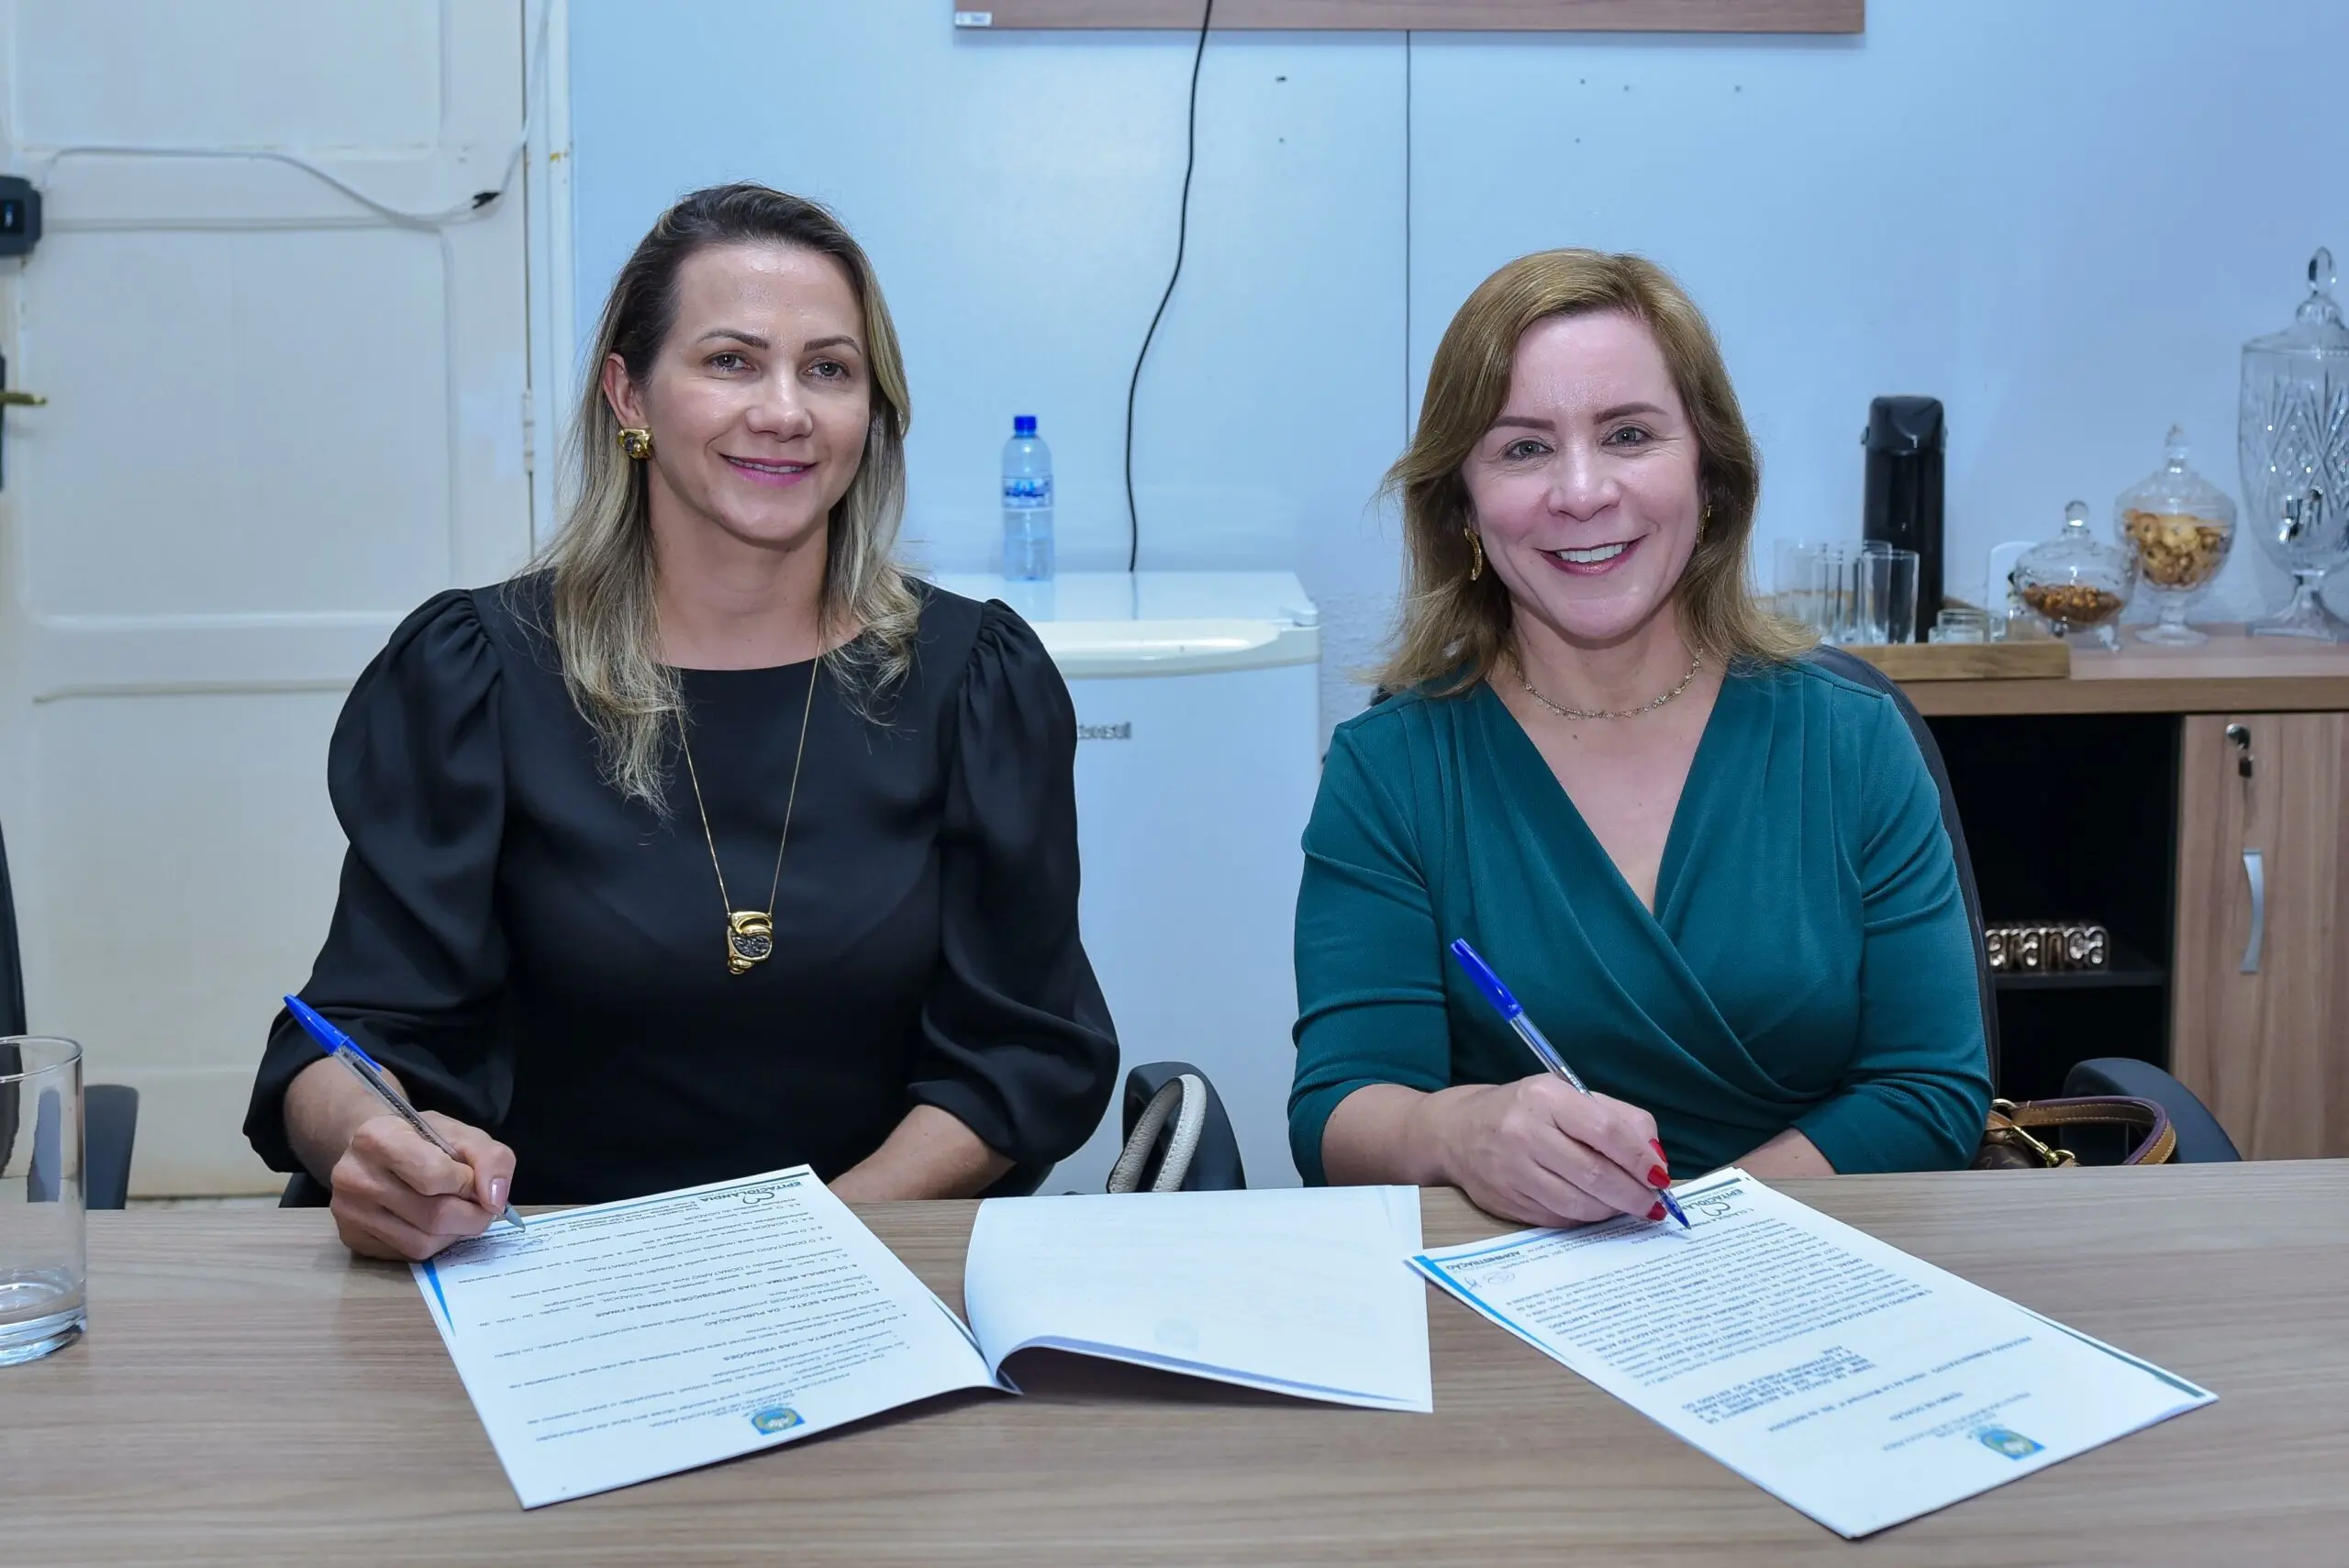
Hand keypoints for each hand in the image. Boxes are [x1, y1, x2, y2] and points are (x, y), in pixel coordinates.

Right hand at [329, 1111, 516, 1261]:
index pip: (435, 1176)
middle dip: (470, 1215)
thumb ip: (491, 1159)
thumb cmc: (422, 1140)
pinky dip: (431, 1244)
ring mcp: (348, 1212)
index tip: (471, 1179)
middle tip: (477, 1206)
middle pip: (433, 1216)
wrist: (375, 1151)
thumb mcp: (463, 1134)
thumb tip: (495, 1202)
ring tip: (455, 1213)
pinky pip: (406, 1256)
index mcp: (378, 1138)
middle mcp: (354, 1176)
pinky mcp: (352, 1239)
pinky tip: (430, 1224)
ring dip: (453, 1233)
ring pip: (421, 1243)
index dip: (466, 1182)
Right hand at [1433, 1076, 1669, 1227]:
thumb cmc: (1523, 1110)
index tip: (1660, 1175)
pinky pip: (1560, 1219)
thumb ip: (1617, 1118)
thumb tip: (1655, 1157)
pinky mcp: (1507, 1203)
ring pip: (1579, 1204)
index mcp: (1545, 1098)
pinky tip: (1596, 1208)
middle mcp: (1524, 1133)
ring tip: (1629, 1206)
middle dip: (1634, 1194)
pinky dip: (1587, 1217)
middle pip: (1595, 1174)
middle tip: (1655, 1203)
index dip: (1640, 1158)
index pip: (1605, 1131)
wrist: (1455, 1133)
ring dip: (1613, 1209)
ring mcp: (1512, 1172)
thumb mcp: (1566, 1095)